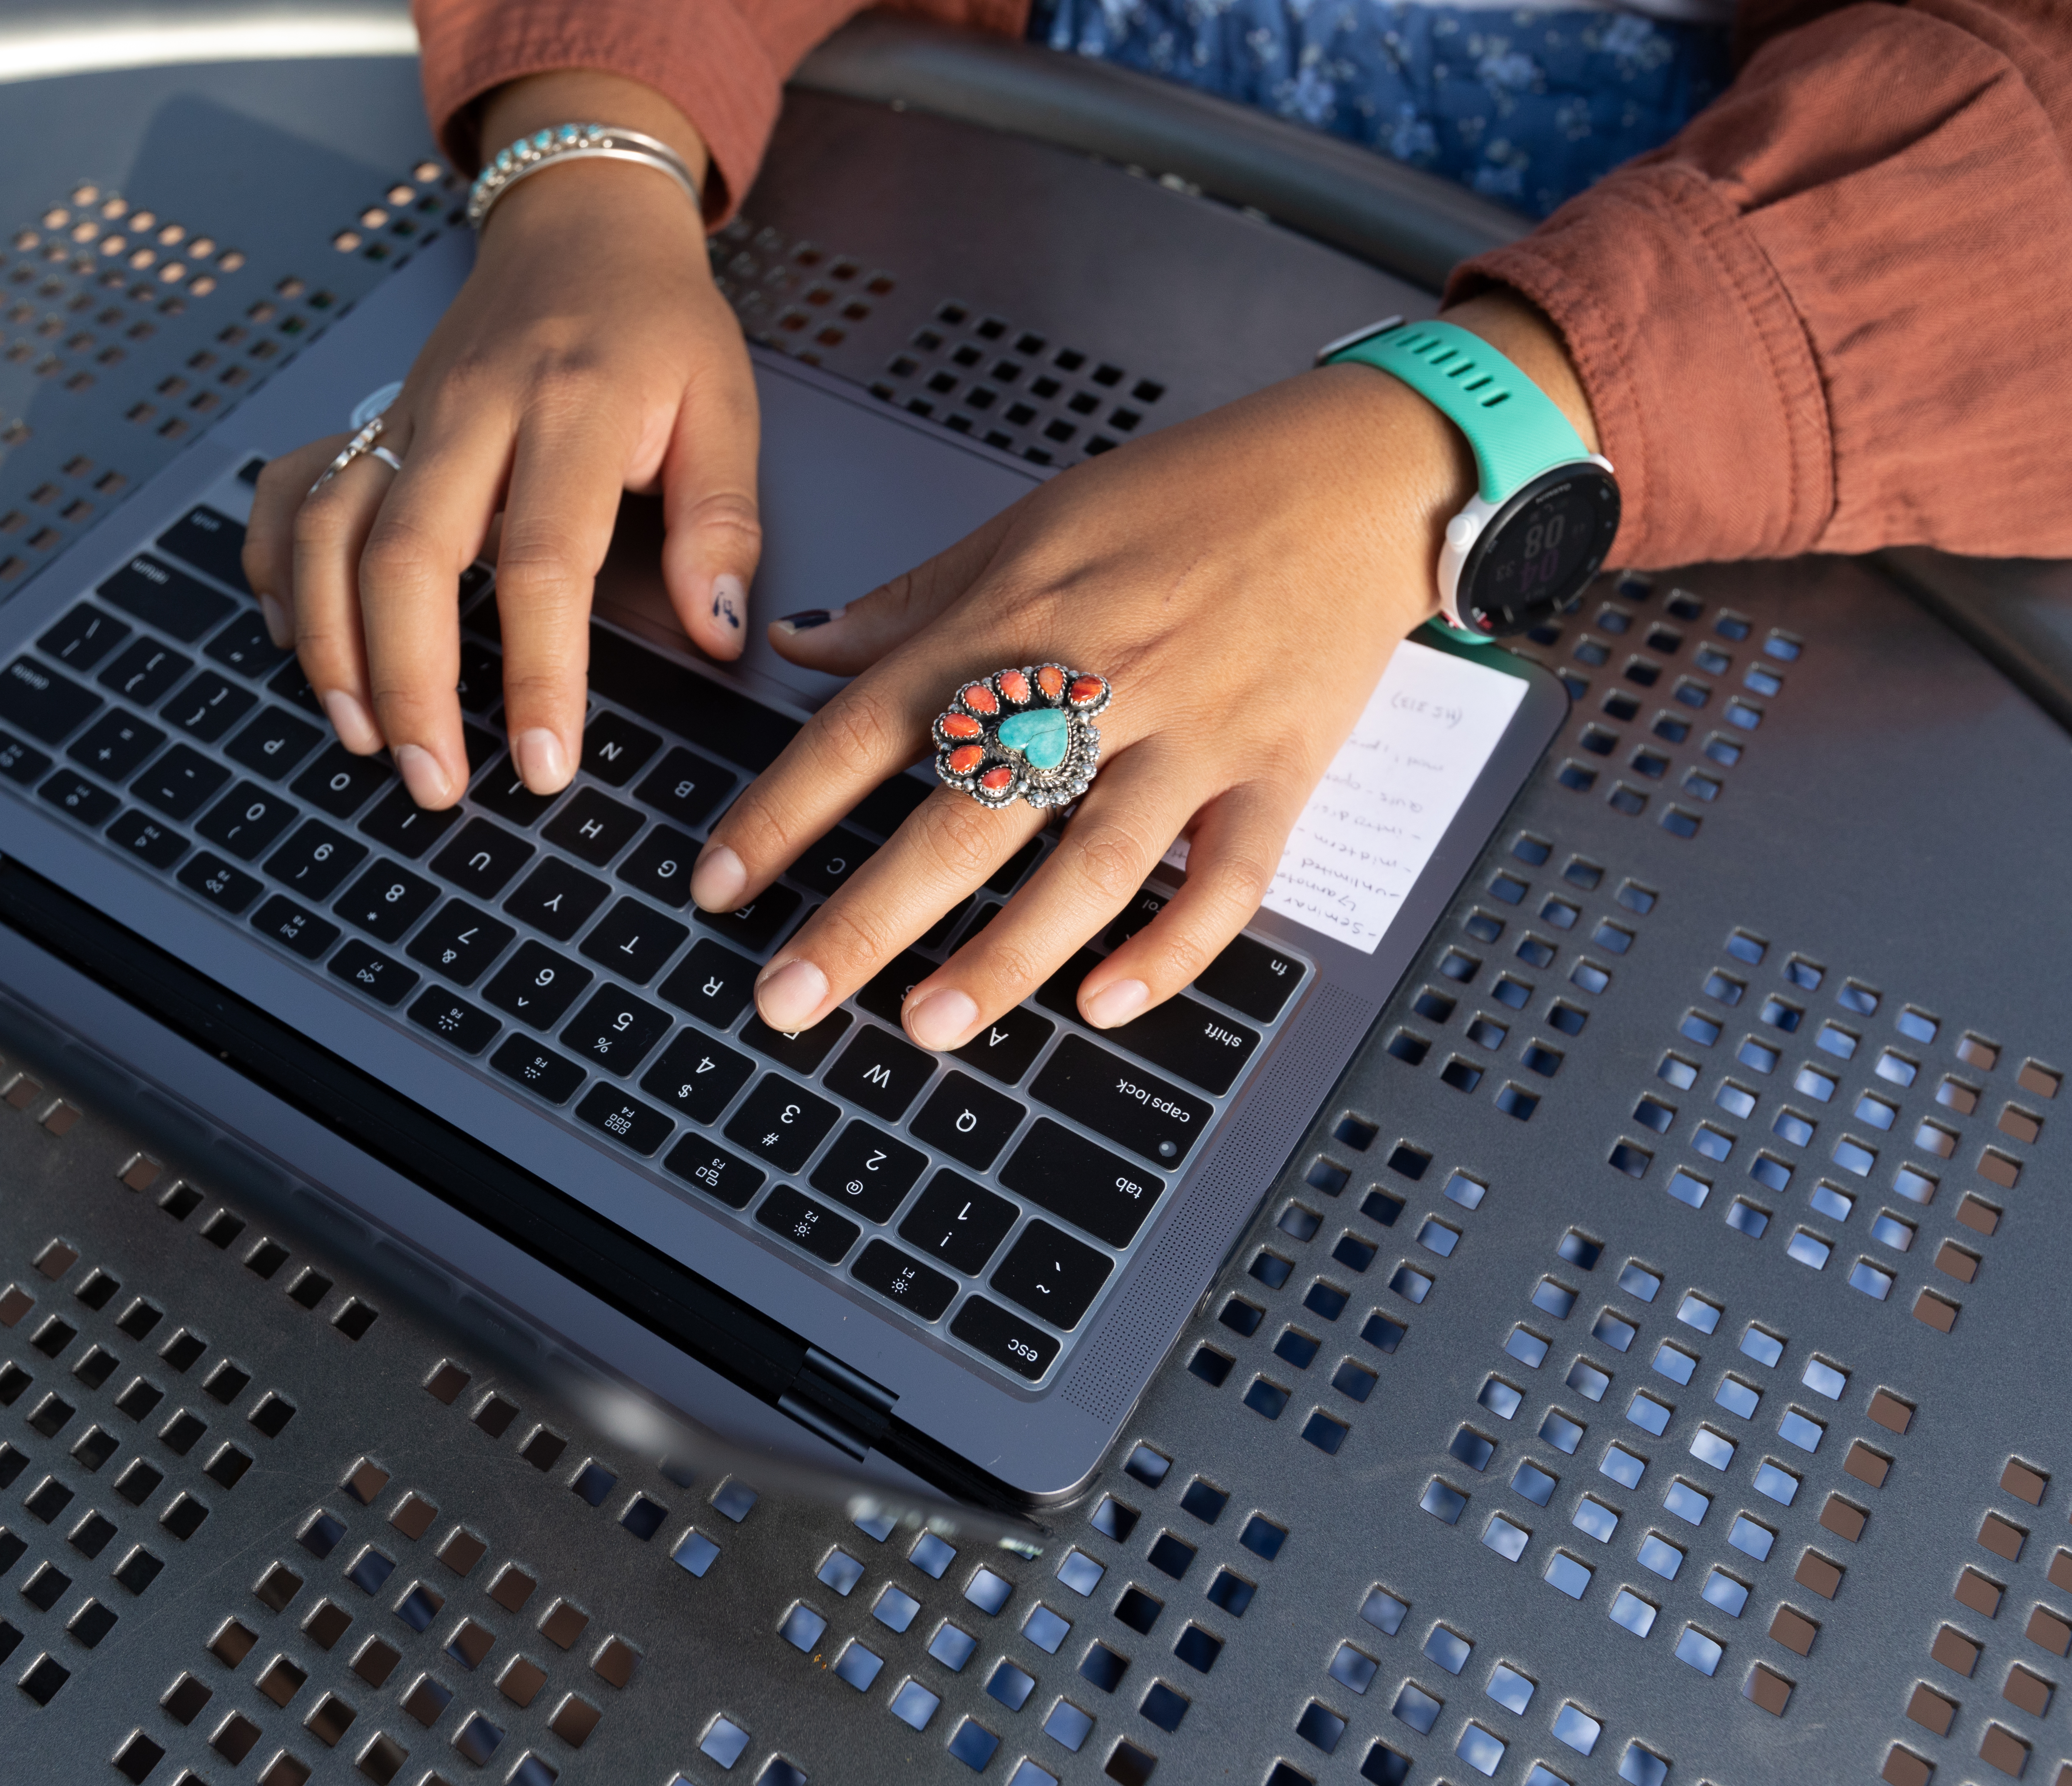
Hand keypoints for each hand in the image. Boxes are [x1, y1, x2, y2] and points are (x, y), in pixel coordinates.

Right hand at [241, 71, 758, 808]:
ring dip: (333, 647)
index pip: (544, 561)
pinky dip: (277, 569)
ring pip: (331, 534)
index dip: (538, 673)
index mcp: (572, 407)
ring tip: (365, 738)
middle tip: (437, 783)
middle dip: (412, 684)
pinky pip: (293, 494)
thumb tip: (716, 630)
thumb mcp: (726, 405)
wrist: (585, 222)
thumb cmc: (658, 325)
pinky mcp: (368, 419)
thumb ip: (722, 520)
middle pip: (409, 559)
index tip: (543, 765)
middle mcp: (471, 411)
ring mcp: (406, 414)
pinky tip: (293, 641)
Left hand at [689, 294, 1592, 1050]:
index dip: (781, 811)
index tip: (718, 884)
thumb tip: (800, 643)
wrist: (1353, 473)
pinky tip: (1107, 1003)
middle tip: (789, 997)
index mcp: (1016, 622)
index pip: (868, 728)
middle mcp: (1094, 683)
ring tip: (926, 1026)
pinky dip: (1171, 949)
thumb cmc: (1190, 493)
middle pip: (962, 815)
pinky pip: (1226, 880)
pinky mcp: (1277, 770)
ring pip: (1087, 865)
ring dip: (1003, 956)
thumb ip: (912, 603)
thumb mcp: (1028, 525)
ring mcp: (1191, 734)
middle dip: (865, 917)